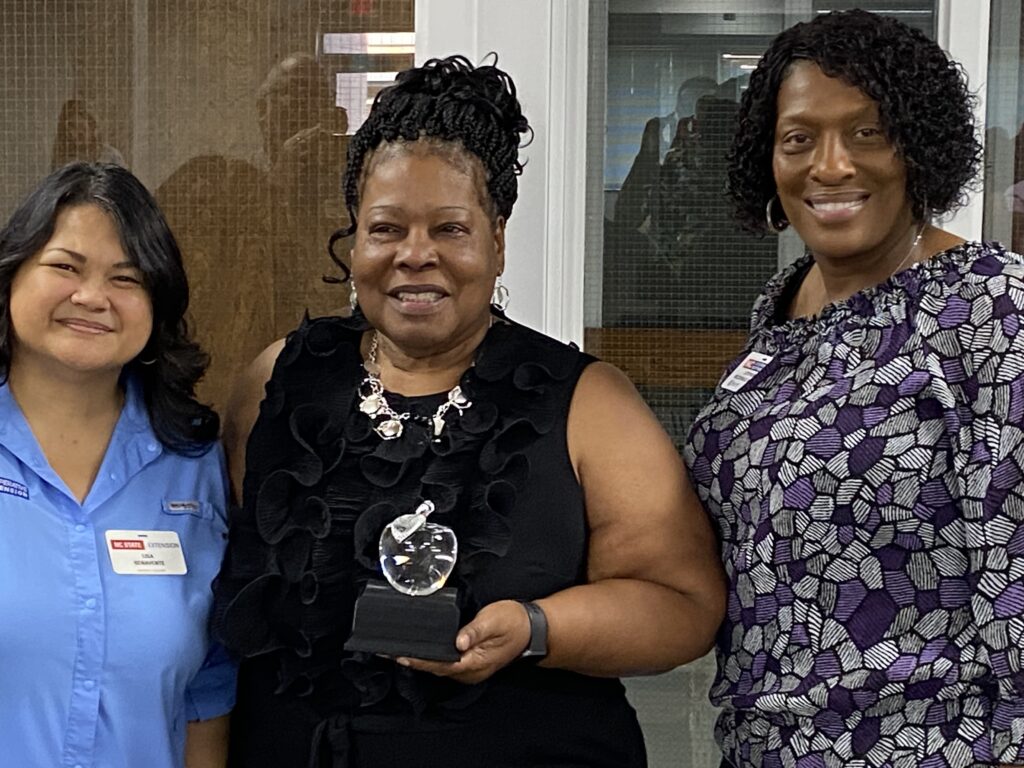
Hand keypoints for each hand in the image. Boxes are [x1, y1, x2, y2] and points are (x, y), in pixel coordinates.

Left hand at [395, 599, 530, 684]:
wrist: (532, 628)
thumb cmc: (513, 622)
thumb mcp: (493, 621)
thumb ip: (474, 631)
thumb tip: (458, 641)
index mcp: (474, 663)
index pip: (440, 664)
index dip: (419, 661)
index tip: (399, 656)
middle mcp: (470, 671)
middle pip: (436, 668)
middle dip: (413, 661)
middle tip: (389, 652)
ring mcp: (471, 669)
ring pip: (440, 667)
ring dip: (421, 660)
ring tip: (398, 652)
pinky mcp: (471, 662)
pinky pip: (447, 663)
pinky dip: (432, 658)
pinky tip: (422, 651)